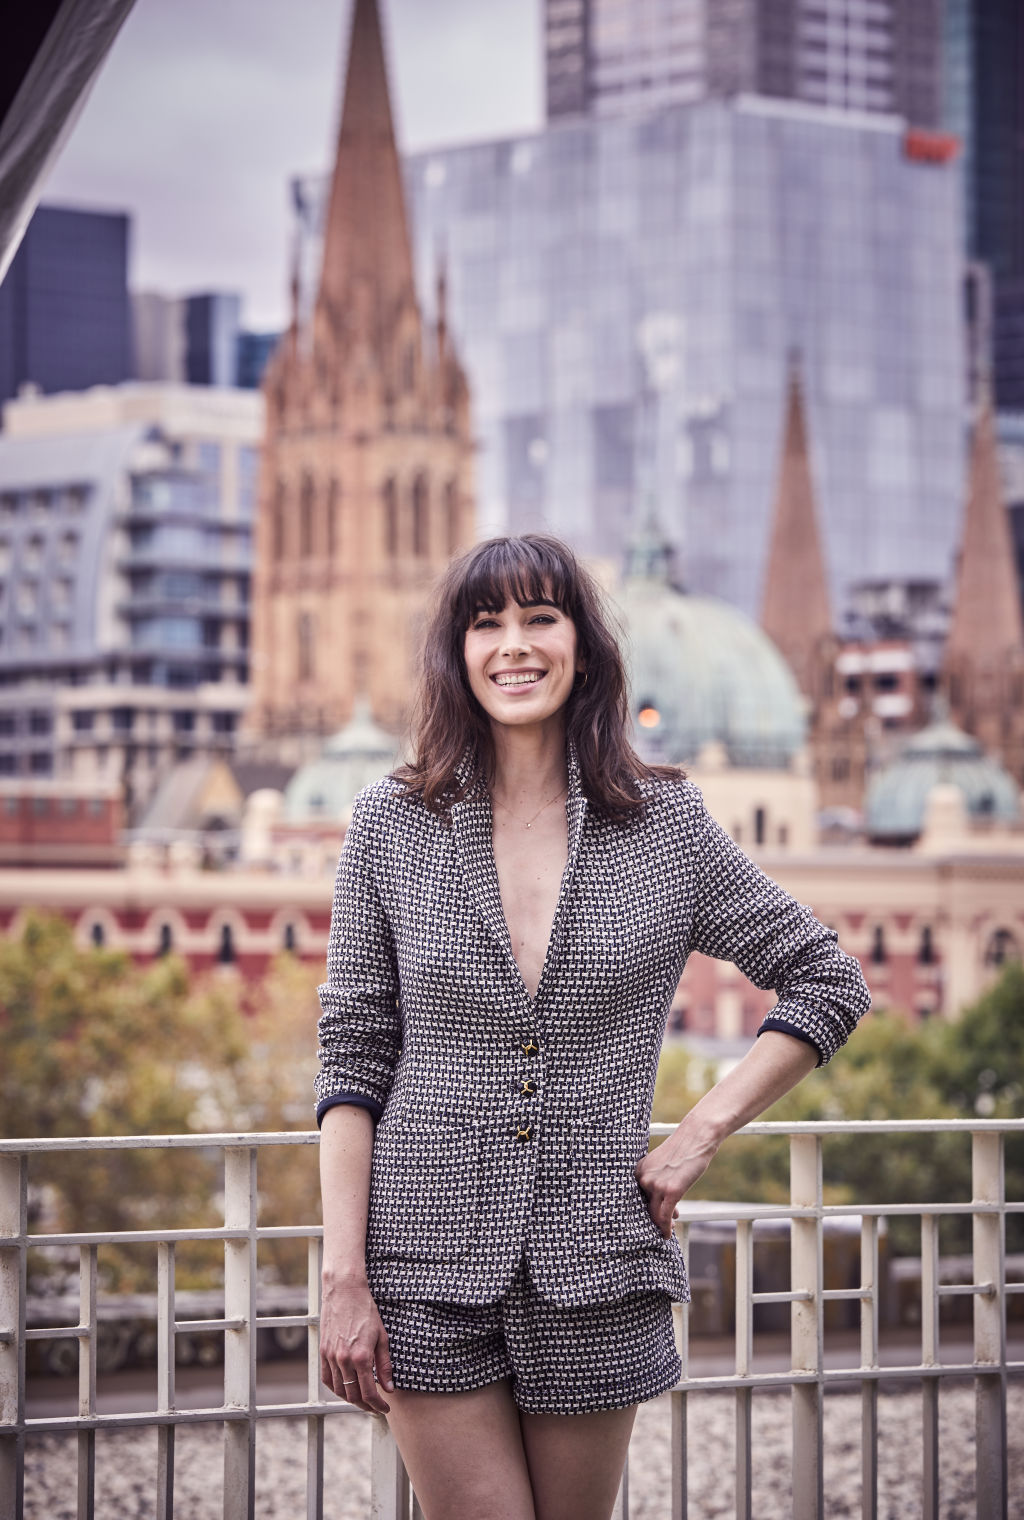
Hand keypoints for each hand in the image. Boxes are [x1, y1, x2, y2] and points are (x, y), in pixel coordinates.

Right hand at [319, 1269, 393, 1413]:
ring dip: (351, 1399)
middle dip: (366, 1405)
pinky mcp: (322, 1352)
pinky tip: (346, 1388)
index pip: (369, 1392)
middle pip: (353, 1395)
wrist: (345, 1291)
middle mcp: (343, 1360)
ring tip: (362, 1399)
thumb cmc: (366, 1311)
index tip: (385, 1408)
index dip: (378, 1405)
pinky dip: (336, 1389)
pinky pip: (327, 1379)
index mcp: (361, 1357)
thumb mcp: (382, 1337)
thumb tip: (389, 1388)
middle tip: (376, 1407)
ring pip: (339, 1390)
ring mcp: (330, 1357)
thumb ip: (385, 1365)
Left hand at [635, 1126, 719, 1237]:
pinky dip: (665, 1228)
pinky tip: (668, 1234)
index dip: (643, 1210)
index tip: (648, 1218)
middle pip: (644, 1208)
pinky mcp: (671, 1190)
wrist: (697, 1136)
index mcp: (639, 1171)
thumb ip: (659, 1184)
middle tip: (661, 1226)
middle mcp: (644, 1178)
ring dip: (660, 1226)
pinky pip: (665, 1216)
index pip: (636, 1198)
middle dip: (652, 1219)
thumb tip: (665, 1210)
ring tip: (667, 1230)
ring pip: (654, 1214)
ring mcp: (656, 1185)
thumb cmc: (682, 1151)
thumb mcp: (663, 1166)